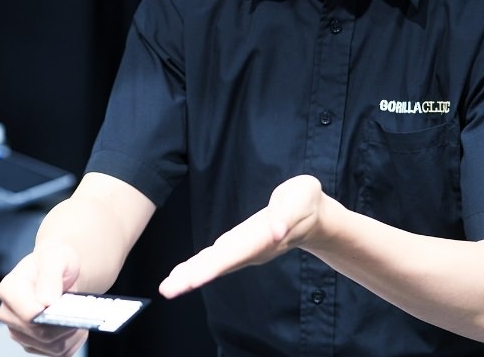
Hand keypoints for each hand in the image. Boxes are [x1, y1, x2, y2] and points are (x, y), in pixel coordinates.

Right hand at [0, 244, 89, 356]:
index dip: (50, 314)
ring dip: (72, 333)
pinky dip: (72, 341)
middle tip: (79, 308)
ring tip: (78, 313)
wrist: (58, 272)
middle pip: (41, 333)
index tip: (65, 304)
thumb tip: (46, 302)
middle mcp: (8, 314)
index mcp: (9, 290)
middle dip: (65, 323)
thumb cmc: (54, 261)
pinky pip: (59, 353)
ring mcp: (20, 332)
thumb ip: (50, 276)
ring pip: (52, 346)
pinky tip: (75, 325)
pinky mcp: (33, 345)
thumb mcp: (56, 257)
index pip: (28, 314)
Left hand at [159, 174, 327, 298]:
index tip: (193, 279)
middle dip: (193, 276)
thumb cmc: (306, 202)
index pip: (234, 253)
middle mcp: (251, 249)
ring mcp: (245, 250)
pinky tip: (181, 274)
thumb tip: (276, 231)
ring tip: (168, 287)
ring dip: (190, 275)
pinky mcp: (240, 246)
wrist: (315, 216)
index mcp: (263, 237)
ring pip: (214, 264)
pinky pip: (215, 259)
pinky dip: (197, 267)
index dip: (213, 266)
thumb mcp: (303, 195)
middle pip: (219, 265)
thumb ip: (288, 213)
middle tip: (169, 289)